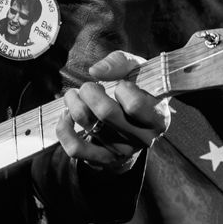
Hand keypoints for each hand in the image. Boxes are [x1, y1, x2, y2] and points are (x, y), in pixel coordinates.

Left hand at [56, 50, 167, 173]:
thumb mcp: (138, 70)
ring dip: (73, 103)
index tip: (120, 85)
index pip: (134, 105)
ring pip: (88, 124)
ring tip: (74, 95)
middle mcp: (143, 139)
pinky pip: (75, 148)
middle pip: (106, 113)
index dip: (121, 89)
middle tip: (89, 86)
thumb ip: (121, 62)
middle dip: (89, 91)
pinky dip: (64, 128)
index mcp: (158, 118)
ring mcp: (123, 152)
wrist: (135, 122)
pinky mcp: (102, 161)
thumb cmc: (137, 89)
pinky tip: (67, 115)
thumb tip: (95, 71)